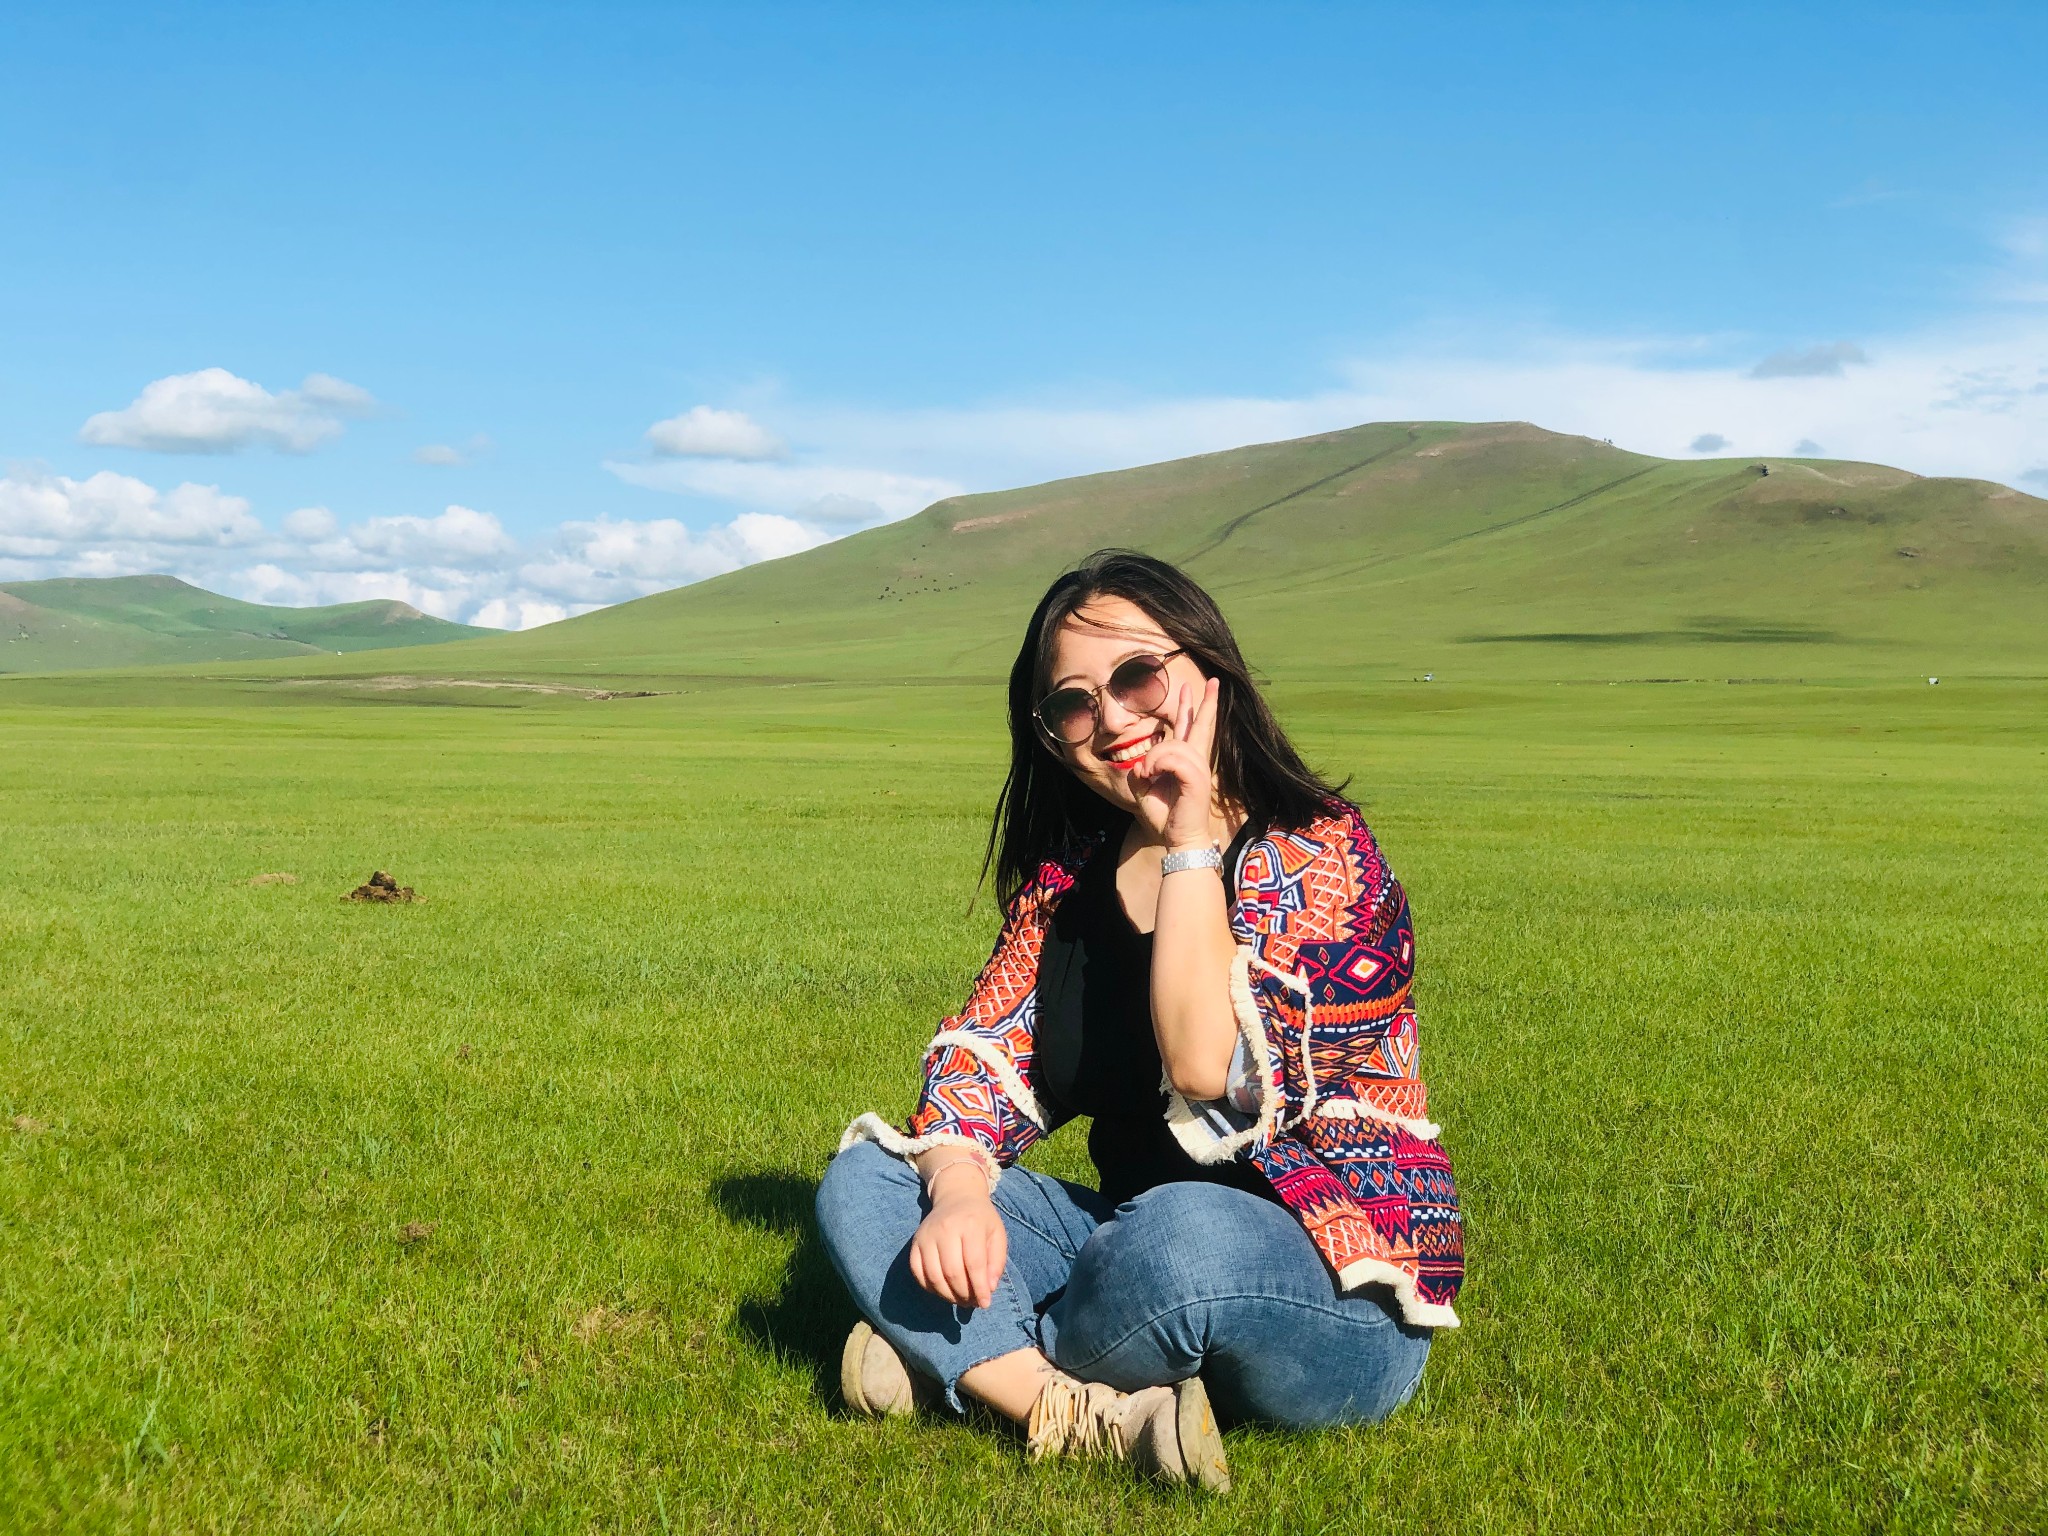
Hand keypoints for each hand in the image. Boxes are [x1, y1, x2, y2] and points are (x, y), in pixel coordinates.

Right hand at [909, 1167, 1007, 1308]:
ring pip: (934, 1276)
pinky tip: (943, 1290)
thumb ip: (997, 1262)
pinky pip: (917, 1272)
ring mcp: (927, 1235)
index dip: (980, 1288)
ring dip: (947, 1295)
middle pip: (952, 1272)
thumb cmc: (980, 1219)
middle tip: (972, 1303)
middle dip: (964, 1294)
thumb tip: (988, 1289)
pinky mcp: (915, 1242)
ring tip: (960, 1299)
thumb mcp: (997, 1234)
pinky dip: (930, 1288)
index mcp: (970, 1224)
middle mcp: (945, 1228)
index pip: (974, 1264)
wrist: (956, 1196)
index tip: (985, 1303)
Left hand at [1129, 674, 1219, 848]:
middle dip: (1206, 703)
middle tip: (1213, 681)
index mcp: (1187, 762)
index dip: (1192, 708)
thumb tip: (1140, 764)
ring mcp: (1199, 769)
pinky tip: (1151, 774)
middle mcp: (1197, 762)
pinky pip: (1173, 758)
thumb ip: (1142, 771)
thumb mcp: (1145, 789)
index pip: (1191, 729)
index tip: (1191, 689)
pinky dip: (1157, 763)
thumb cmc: (1166, 818)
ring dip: (1154, 756)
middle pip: (1202, 727)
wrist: (1179, 840)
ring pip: (1174, 744)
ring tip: (1147, 773)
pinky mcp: (1196, 779)